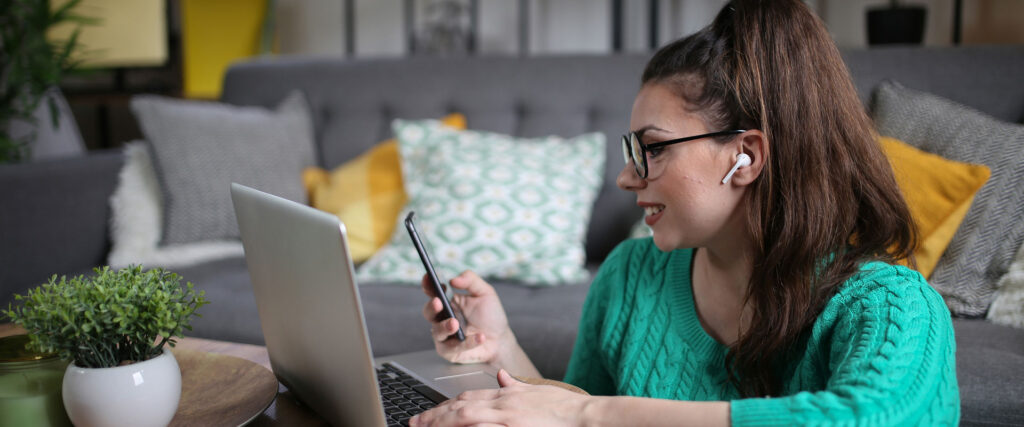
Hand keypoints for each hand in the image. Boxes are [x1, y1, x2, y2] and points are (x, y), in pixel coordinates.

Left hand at [410, 370, 592, 426]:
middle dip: (435, 416)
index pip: (467, 397)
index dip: (445, 405)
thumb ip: (516, 385)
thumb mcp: (537, 391)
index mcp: (507, 396)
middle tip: (415, 423)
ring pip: (466, 419)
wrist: (586, 416)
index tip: (430, 413)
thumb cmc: (565, 407)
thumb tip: (502, 377)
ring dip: (443, 424)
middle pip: (460, 408)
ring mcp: (507, 420)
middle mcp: (503, 406)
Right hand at [421, 271, 513, 364]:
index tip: (428, 278)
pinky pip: (452, 348)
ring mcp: (445, 335)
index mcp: (448, 301)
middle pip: (428, 312)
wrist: (500, 339)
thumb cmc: (490, 315)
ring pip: (436, 332)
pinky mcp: (449, 351)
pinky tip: (480, 337)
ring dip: (444, 327)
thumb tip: (453, 279)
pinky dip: (467, 343)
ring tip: (455, 323)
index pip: (432, 291)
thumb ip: (470, 280)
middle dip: (431, 307)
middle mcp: (443, 317)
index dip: (427, 284)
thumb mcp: (485, 293)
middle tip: (438, 302)